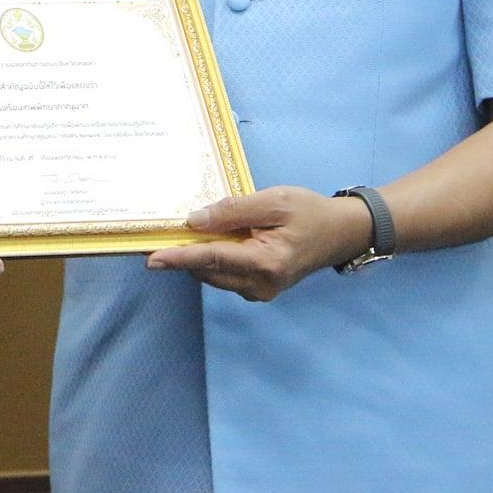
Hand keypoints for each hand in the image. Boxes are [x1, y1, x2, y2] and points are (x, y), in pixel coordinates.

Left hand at [145, 187, 374, 301]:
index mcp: (266, 263)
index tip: (152, 259)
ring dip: (198, 257)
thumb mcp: (274, 201)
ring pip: (215, 275)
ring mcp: (261, 291)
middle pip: (209, 270)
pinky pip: (226, 276)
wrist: (340, 233)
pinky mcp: (260, 288)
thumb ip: (234, 210)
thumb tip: (195, 220)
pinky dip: (213, 260)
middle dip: (183, 255)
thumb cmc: (310, 212)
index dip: (179, 258)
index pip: (213, 258)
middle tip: (162, 236)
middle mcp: (261, 285)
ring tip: (185, 235)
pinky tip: (210, 241)